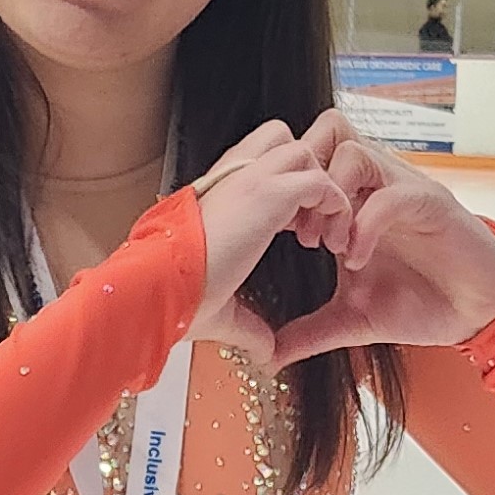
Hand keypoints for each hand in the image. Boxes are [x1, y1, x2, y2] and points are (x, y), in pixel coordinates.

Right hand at [187, 122, 353, 366]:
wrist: (159, 291)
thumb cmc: (177, 299)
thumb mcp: (221, 310)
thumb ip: (249, 324)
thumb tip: (268, 353)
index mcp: (217, 192)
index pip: (263, 160)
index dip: (287, 191)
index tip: (295, 233)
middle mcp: (232, 176)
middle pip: (286, 142)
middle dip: (308, 176)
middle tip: (313, 228)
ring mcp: (249, 178)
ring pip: (307, 153)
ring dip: (325, 191)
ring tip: (325, 238)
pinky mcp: (267, 192)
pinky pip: (320, 179)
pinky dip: (335, 206)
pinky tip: (328, 243)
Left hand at [265, 112, 494, 368]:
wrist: (476, 312)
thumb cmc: (419, 303)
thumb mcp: (352, 320)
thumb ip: (310, 332)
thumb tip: (269, 358)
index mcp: (354, 199)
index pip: (310, 155)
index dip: (288, 186)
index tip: (278, 234)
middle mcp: (376, 184)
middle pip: (328, 132)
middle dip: (306, 179)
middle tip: (301, 233)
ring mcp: (403, 188)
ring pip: (355, 152)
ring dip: (334, 200)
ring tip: (331, 248)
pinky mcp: (431, 203)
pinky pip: (391, 194)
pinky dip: (366, 225)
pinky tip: (358, 261)